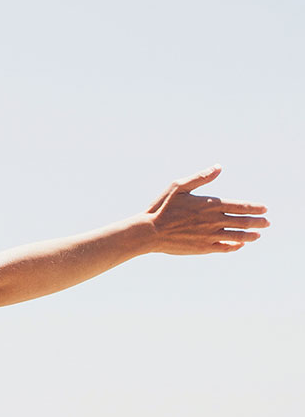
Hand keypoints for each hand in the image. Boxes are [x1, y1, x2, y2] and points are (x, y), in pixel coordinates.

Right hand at [144, 166, 268, 255]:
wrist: (149, 232)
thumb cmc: (162, 207)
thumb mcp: (179, 186)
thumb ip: (201, 178)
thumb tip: (219, 167)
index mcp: (210, 205)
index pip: (241, 206)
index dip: (255, 208)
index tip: (264, 209)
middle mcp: (213, 221)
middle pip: (243, 222)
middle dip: (258, 222)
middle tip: (267, 222)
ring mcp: (209, 236)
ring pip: (237, 236)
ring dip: (250, 236)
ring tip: (258, 235)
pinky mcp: (203, 248)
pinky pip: (224, 248)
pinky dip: (234, 246)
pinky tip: (238, 245)